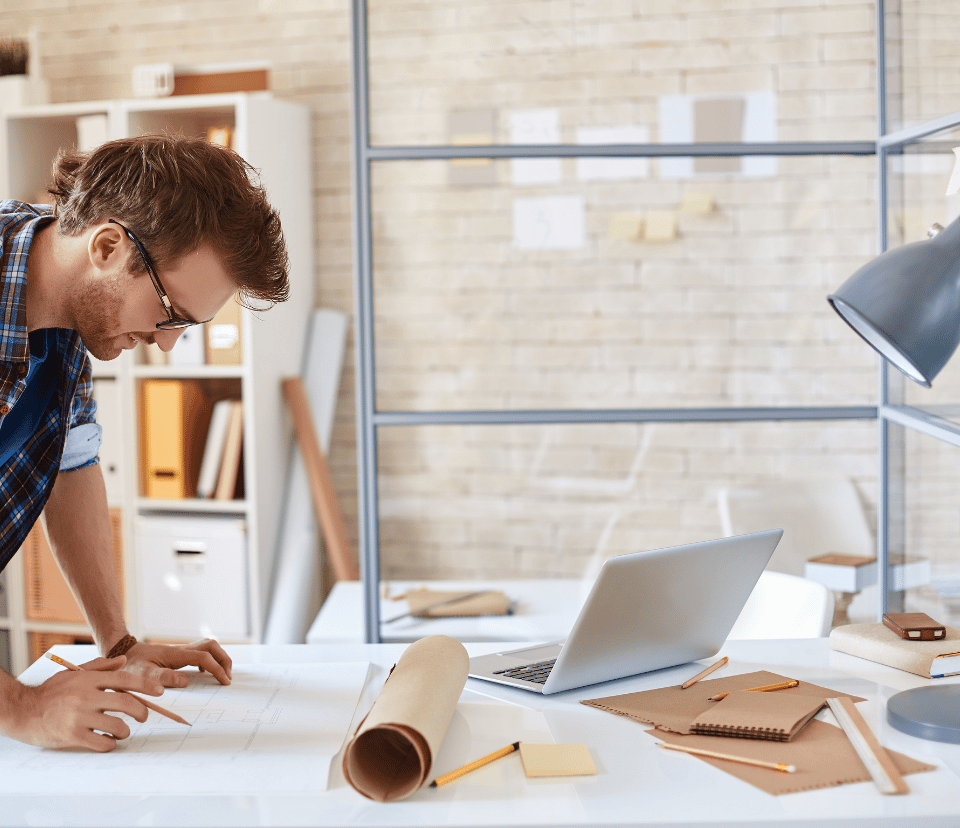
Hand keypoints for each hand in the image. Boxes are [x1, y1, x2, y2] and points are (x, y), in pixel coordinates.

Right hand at [8, 656, 163, 751]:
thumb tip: (123, 661)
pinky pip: (102, 743)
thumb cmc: (50, 692)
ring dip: (125, 730)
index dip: (146, 686)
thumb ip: (99, 667)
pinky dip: (109, 743)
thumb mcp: (73, 673)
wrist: (22, 711)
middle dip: (141, 712)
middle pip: (126, 703)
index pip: (125, 680)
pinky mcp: (72, 736)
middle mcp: (86, 696)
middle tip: (143, 717)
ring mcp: (79, 717)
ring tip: (121, 730)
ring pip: (117, 725)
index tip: (159, 692)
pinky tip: (106, 740)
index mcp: (89, 680)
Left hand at [120, 639, 231, 687]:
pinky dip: (209, 660)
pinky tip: (203, 672)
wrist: (123, 652)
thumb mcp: (142, 674)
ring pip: (208, 646)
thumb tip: (185, 681)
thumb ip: (162, 678)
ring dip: (219, 657)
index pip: (204, 658)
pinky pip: (201, 651)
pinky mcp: (179, 654)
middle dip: (224, 659)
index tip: (225, 682)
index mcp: (176, 655)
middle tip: (228, 677)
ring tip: (221, 674)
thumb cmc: (131, 665)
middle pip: (212, 646)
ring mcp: (181, 650)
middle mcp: (182, 649)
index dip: (217, 669)